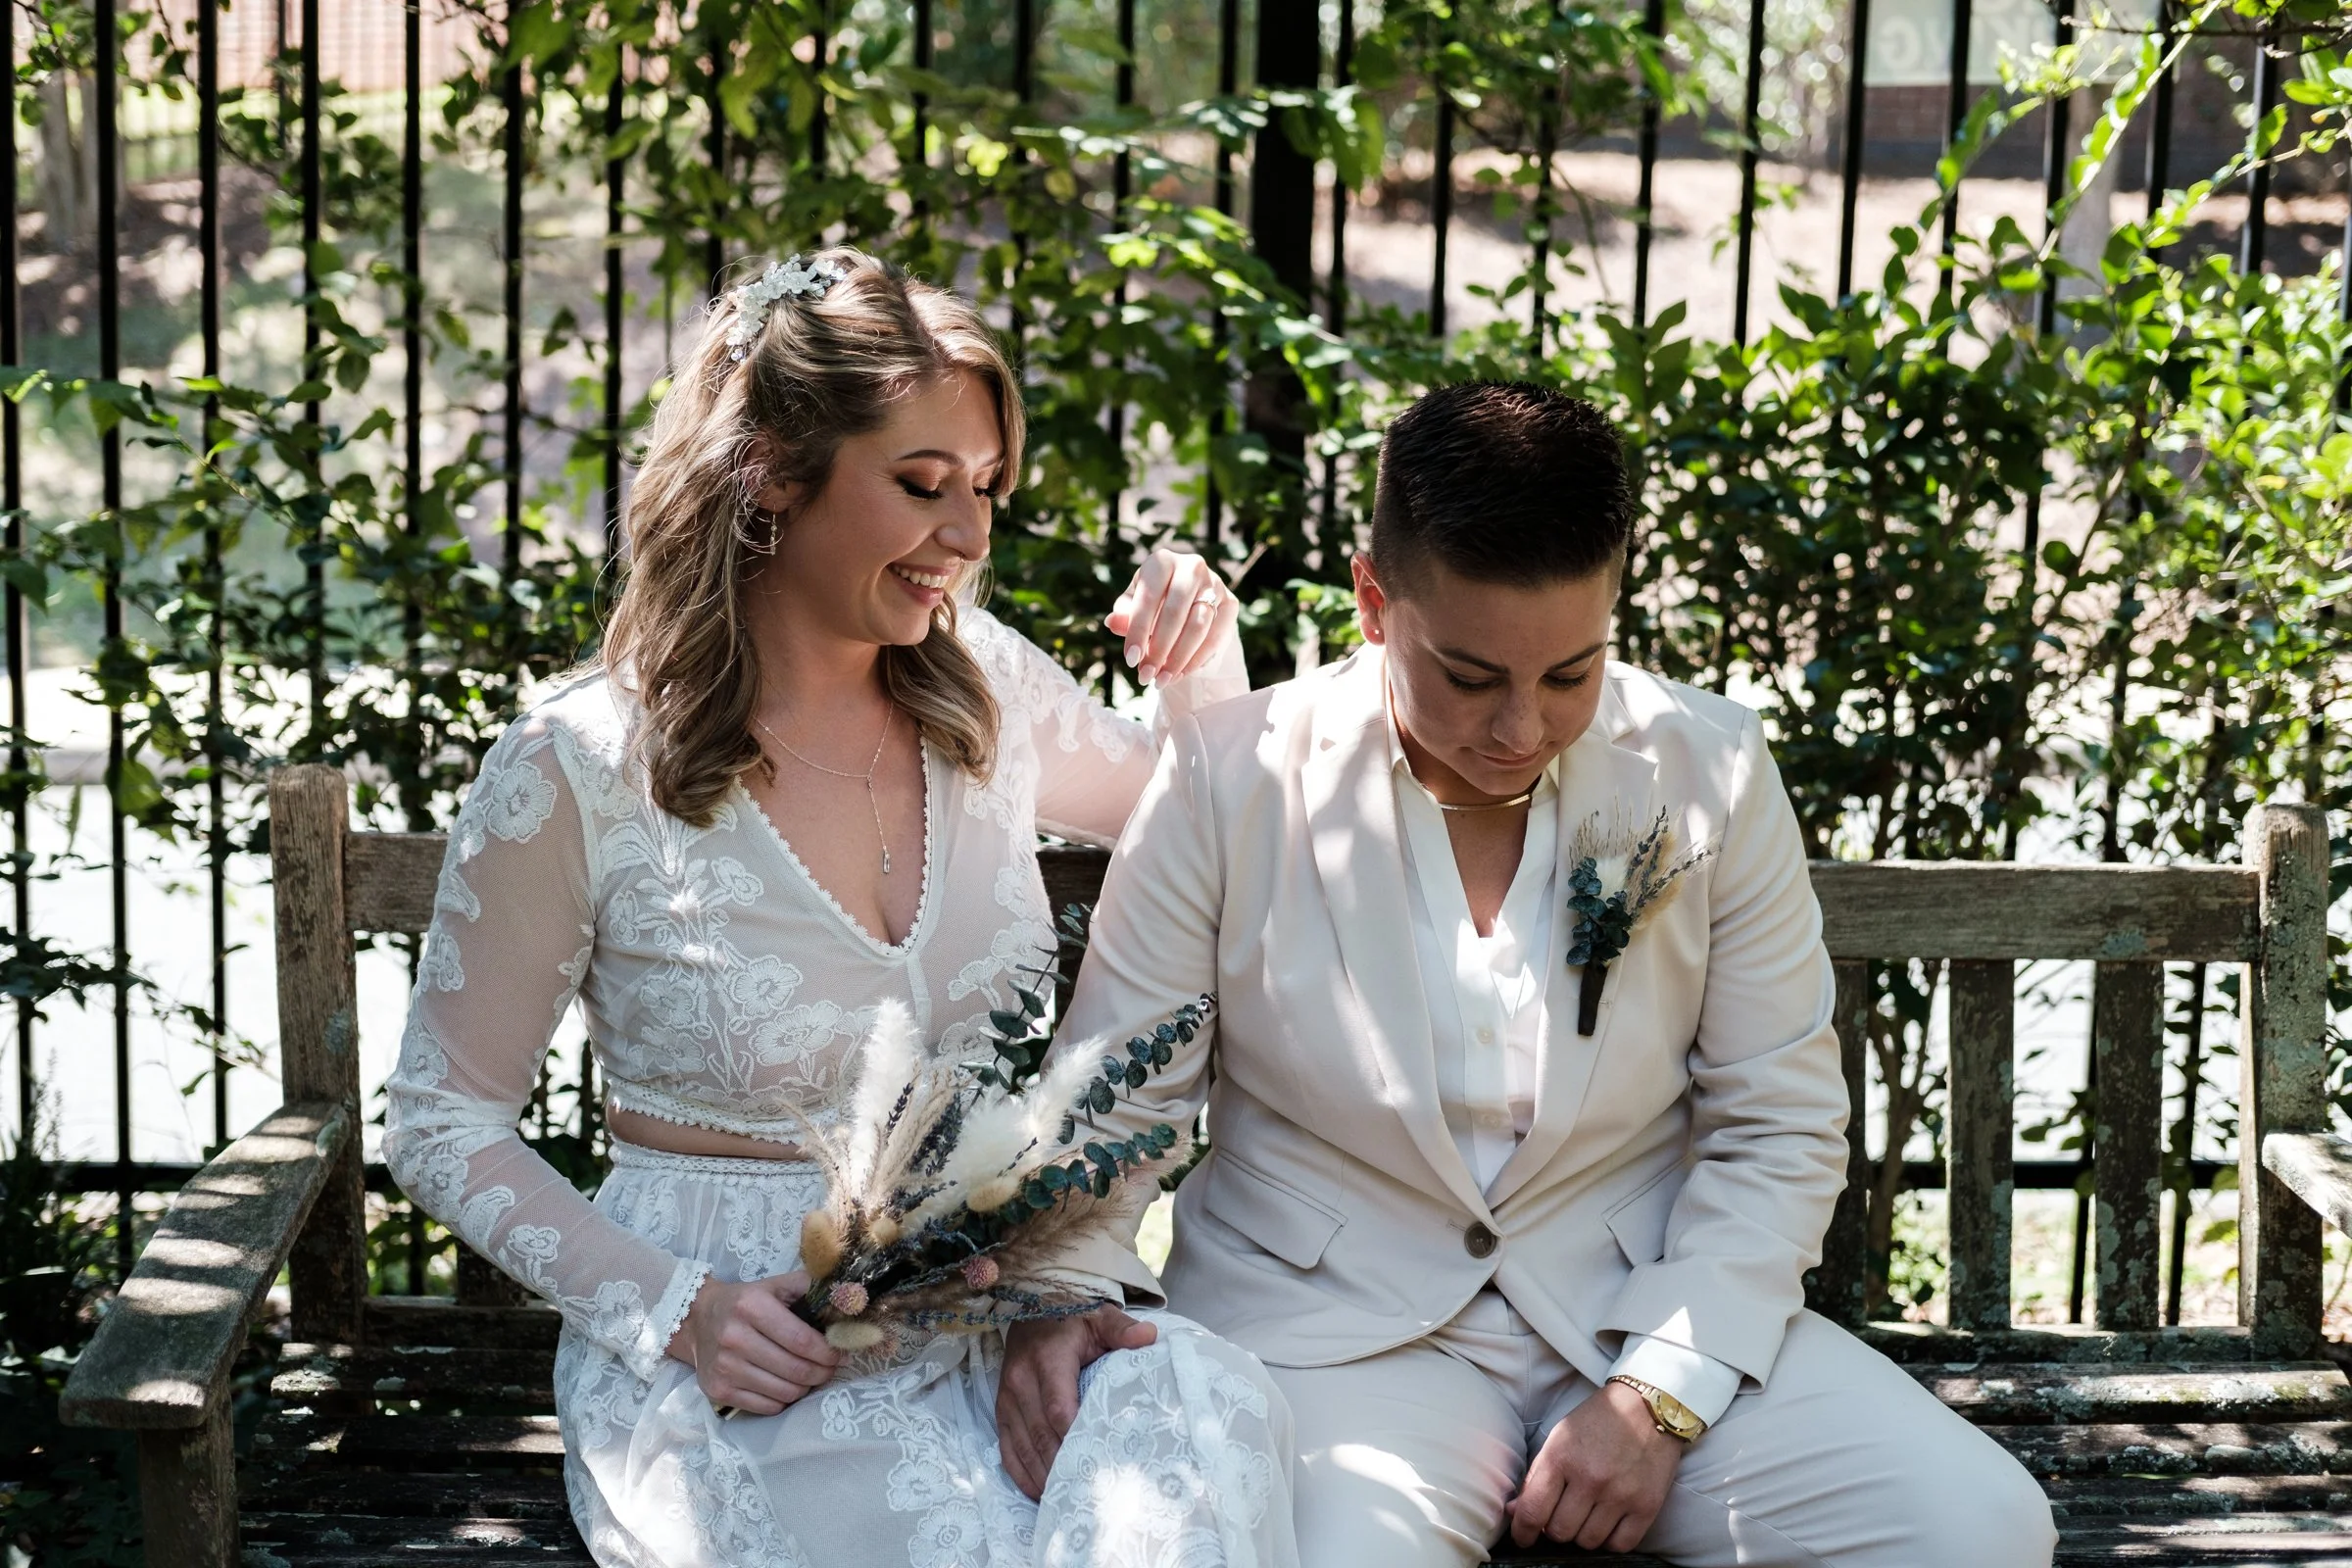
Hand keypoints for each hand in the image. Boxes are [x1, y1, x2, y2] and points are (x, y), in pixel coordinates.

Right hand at [665, 1270, 843, 1417]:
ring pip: (784, 1392)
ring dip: (805, 1387)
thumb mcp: (776, 1285)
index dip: (828, 1352)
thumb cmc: (746, 1302)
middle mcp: (734, 1338)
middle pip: (795, 1369)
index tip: (842, 1354)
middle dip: (822, 1372)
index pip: (801, 1340)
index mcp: (751, 1306)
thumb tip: (848, 1296)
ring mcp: (724, 1368)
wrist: (697, 1320)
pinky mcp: (718, 1391)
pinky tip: (786, 1385)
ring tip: (809, 1376)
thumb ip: (810, 1287)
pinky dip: (784, 1400)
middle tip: (831, 1368)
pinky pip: (767, 1407)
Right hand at [996, 1306, 1158, 1499]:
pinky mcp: (1001, 1410)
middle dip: (1060, 1466)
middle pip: (1041, 1434)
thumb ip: (1122, 1329)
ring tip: (1064, 1497)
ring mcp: (1007, 1397)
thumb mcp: (1099, 1317)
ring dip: (1042, 1475)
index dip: (1074, 1437)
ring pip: (1023, 1446)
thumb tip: (1148, 1337)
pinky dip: (1021, 1472)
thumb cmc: (1072, 1318)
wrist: (1031, 1307)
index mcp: (1048, 1359)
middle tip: (1085, 1492)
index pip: (1058, 1407)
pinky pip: (1007, 1448)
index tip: (1096, 1461)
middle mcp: (1021, 1381)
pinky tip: (1038, 1491)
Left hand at [1106, 548, 1237, 687]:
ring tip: (1162, 680)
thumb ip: (1124, 614)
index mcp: (1162, 561)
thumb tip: (1112, 622)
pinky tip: (1181, 674)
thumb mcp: (1134, 604)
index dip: (1138, 631)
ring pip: (1198, 627)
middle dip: (1159, 649)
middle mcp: (1192, 567)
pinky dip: (1197, 659)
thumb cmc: (1153, 600)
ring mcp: (1215, 584)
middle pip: (1176, 613)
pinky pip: (1216, 636)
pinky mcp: (1231, 602)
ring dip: (1178, 659)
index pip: (1149, 598)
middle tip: (1146, 676)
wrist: (1188, 598)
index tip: (1130, 660)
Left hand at [1505, 1379, 1685, 1552]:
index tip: (1523, 1537)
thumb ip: (1537, 1475)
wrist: (1649, 1407)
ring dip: (1582, 1533)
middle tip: (1562, 1514)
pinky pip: (1620, 1545)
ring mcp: (1620, 1494)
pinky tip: (1608, 1523)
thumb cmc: (1599, 1421)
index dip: (1522, 1532)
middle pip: (1559, 1532)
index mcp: (1561, 1458)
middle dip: (1555, 1527)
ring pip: (1588, 1542)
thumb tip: (1515, 1511)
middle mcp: (1590, 1479)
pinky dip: (1610, 1540)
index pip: (1532, 1512)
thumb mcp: (1560, 1437)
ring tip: (1587, 1514)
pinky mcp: (1647, 1506)